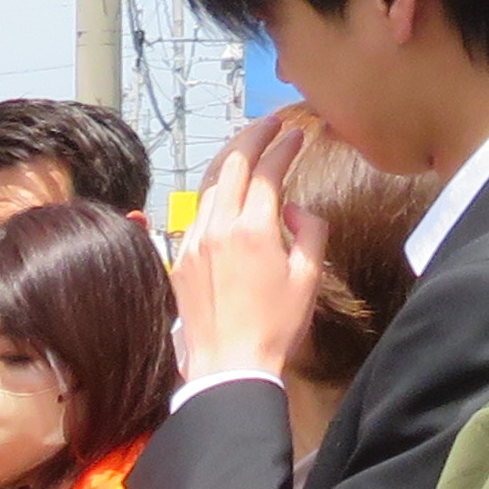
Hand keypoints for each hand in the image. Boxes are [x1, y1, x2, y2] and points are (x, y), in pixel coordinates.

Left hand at [177, 113, 331, 387]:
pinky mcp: (180, 257)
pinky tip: (224, 188)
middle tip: (270, 122)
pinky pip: (196, 212)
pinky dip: (213, 191)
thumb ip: (309, 230)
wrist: (228, 365)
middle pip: (232, 164)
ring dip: (229, 159)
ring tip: (248, 145)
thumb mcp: (308, 277)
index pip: (267, 171)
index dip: (284, 146)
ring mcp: (193, 241)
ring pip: (209, 184)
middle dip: (253, 136)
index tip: (297, 133)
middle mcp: (218, 228)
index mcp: (253, 230)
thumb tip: (291, 205)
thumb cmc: (276, 326)